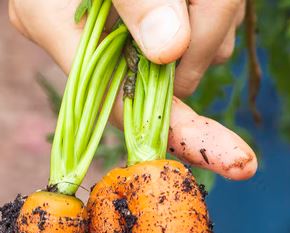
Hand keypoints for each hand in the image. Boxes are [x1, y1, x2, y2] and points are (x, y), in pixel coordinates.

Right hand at [9, 0, 256, 179]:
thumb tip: (169, 51)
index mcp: (53, 23)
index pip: (124, 105)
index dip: (183, 133)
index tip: (237, 160)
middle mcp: (85, 36)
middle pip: (173, 75)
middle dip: (210, 32)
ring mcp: (123, 28)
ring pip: (200, 48)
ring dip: (219, 10)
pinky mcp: (155, 15)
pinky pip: (207, 26)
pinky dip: (219, 4)